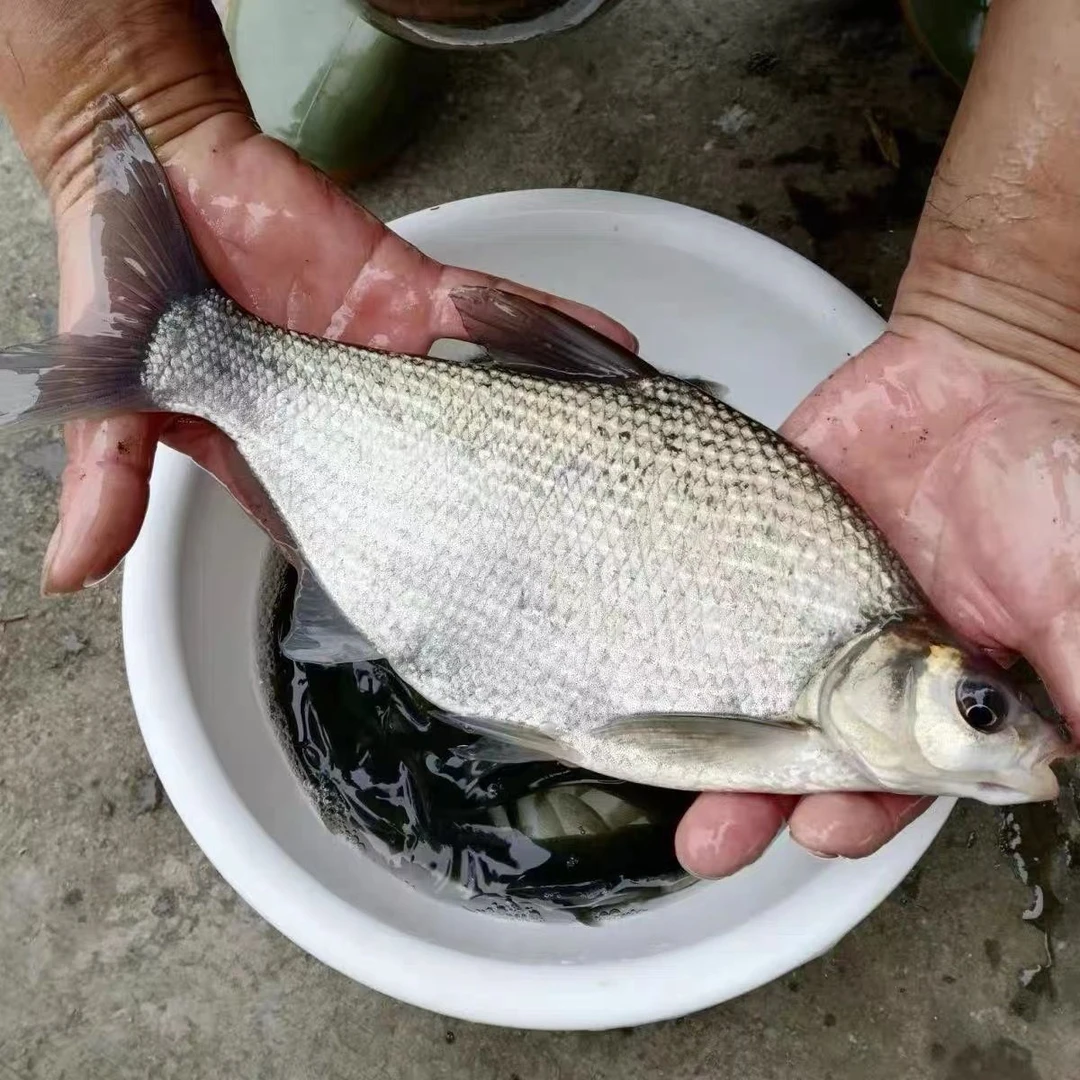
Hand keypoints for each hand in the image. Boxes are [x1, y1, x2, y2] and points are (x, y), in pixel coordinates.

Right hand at [43, 108, 636, 591]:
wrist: (159, 166)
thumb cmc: (133, 280)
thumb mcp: (118, 391)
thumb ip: (110, 477)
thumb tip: (72, 571)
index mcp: (288, 453)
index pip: (350, 526)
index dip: (405, 568)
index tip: (467, 608)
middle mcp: (354, 417)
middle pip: (440, 475)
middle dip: (502, 516)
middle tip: (577, 561)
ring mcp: (391, 357)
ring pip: (482, 400)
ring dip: (551, 427)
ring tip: (626, 468)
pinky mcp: (409, 293)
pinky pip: (491, 313)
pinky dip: (549, 327)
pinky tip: (614, 351)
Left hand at [675, 321, 1079, 876]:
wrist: (982, 372)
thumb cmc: (1045, 476)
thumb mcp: (1069, 584)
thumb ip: (1068, 669)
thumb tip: (1059, 764)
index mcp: (939, 691)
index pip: (892, 778)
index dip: (858, 810)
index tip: (823, 828)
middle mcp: (862, 665)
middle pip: (800, 752)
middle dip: (759, 801)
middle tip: (713, 839)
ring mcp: (803, 611)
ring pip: (744, 691)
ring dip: (706, 740)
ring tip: (662, 774)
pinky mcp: (760, 554)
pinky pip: (710, 603)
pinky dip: (676, 636)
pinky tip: (638, 669)